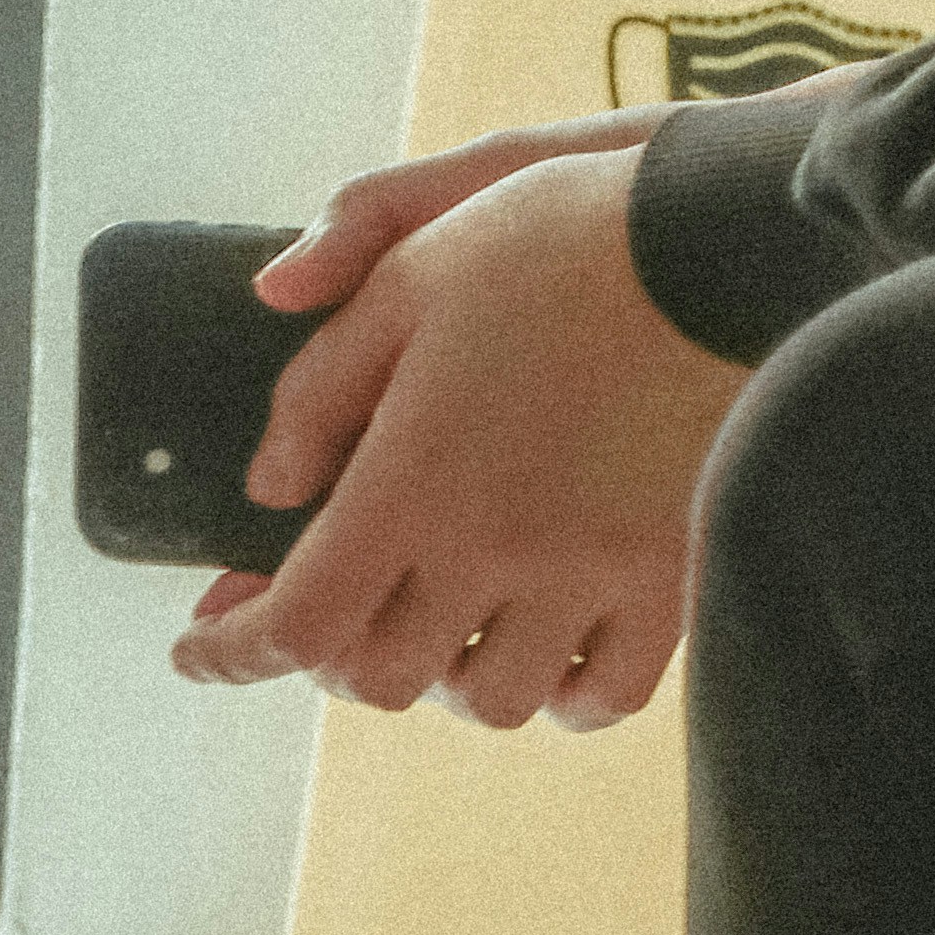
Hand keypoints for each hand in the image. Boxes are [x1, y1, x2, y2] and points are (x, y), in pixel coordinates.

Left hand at [171, 131, 751, 728]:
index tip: (198, 649)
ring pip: (487, 701)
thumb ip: (319, 390)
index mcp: (414, 481)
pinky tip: (543, 649)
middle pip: (378, 678)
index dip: (230, 653)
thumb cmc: (562, 241)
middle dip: (334, 654)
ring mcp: (592, 575)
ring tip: (445, 620)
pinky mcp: (678, 578)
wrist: (735, 232)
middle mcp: (497, 549)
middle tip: (337, 606)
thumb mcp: (409, 279)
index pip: (295, 625)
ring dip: (445, 676)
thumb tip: (272, 488)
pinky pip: (603, 694)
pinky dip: (558, 693)